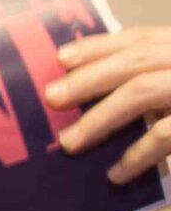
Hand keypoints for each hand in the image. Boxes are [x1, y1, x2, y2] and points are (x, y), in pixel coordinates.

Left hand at [51, 26, 170, 183]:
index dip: (100, 44)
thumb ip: (159, 72)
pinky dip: (138, 155)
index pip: (142, 37)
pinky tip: (117, 173)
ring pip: (145, 90)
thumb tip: (94, 81)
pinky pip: (166, 133)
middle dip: (90, 77)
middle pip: (137, 60)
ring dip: (102, 117)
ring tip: (71, 141)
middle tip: (52, 98)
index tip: (61, 58)